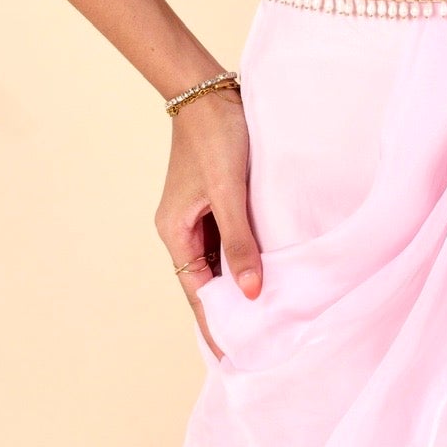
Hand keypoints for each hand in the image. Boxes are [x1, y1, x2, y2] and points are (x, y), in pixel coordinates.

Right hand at [154, 85, 258, 359]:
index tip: (233, 355)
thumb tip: (250, 293)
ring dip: (241, 283)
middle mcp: (184, 227)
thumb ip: (239, 242)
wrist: (211, 90)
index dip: (216, 323)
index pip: (197, 292)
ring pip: (221, 260)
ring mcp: (201, 213)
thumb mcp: (229, 193)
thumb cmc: (216, 138)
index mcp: (175, 231)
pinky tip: (270, 270)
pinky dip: (248, 256)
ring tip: (270, 316)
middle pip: (207, 280)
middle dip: (231, 309)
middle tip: (260, 343)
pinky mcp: (218, 199)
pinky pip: (232, 238)